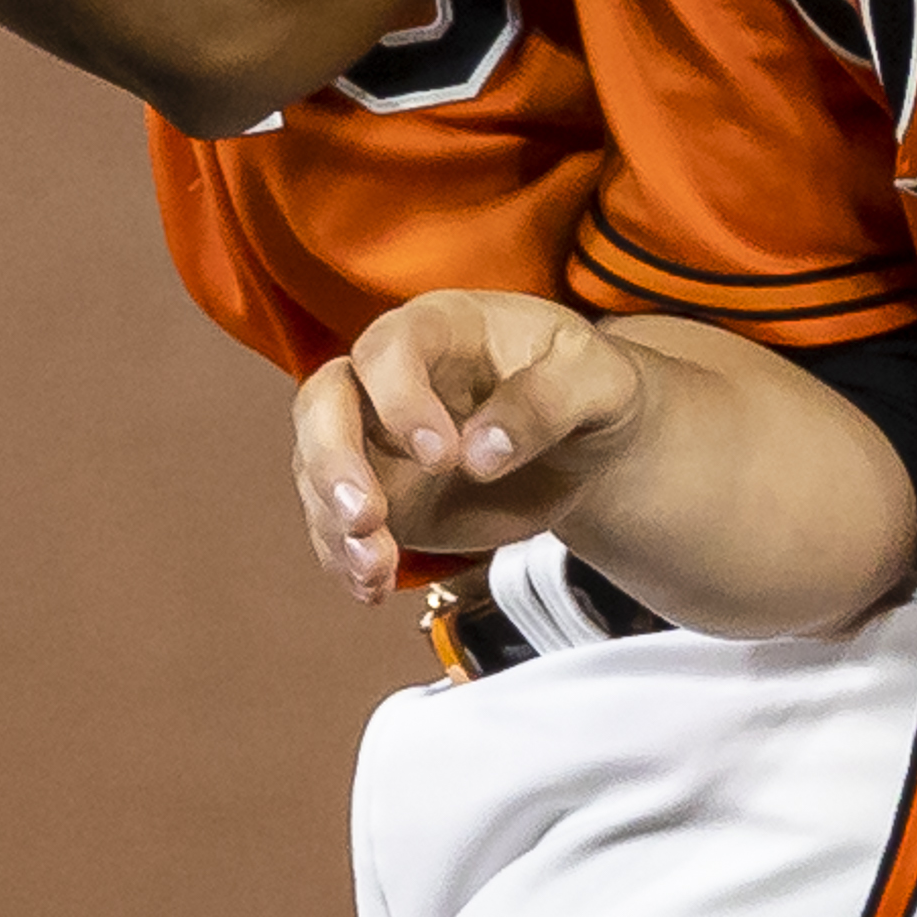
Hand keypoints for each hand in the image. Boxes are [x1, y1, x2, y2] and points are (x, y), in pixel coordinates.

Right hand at [291, 291, 657, 602]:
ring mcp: (378, 440)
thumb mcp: (598, 379)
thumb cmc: (586, 385)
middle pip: (323, 400)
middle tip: (367, 516)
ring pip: (318, 469)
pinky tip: (373, 587)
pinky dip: (345, 559)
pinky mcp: (382, 495)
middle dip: (331, 460)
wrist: (586, 438)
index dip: (400, 399)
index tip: (443, 456)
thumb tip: (482, 451)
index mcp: (442, 328)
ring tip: (376, 569)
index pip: (391, 348)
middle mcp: (392, 379)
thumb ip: (546, 402)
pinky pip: (338, 525)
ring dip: (334, 524)